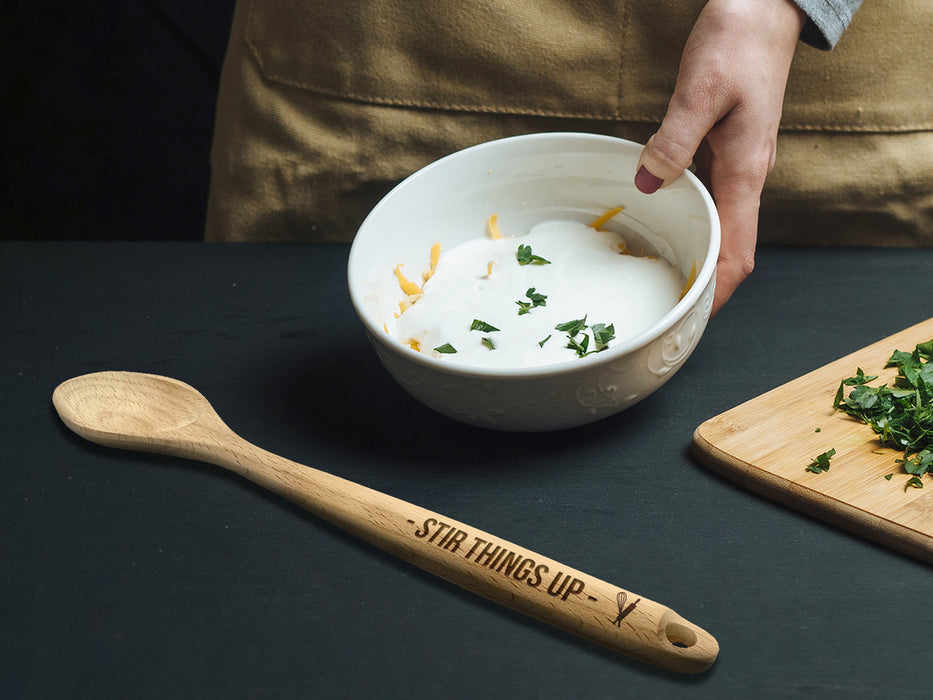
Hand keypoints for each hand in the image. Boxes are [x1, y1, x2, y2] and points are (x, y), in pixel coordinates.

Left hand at [634, 0, 805, 314]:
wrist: (764, 8)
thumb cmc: (739, 41)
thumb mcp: (700, 90)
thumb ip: (674, 140)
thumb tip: (647, 184)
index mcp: (746, 170)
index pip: (740, 251)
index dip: (719, 291)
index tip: (695, 318)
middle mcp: (746, 176)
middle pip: (732, 249)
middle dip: (706, 287)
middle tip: (669, 312)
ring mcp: (738, 166)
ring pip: (721, 227)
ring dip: (699, 257)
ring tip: (664, 283)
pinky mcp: (727, 152)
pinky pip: (711, 201)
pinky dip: (693, 223)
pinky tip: (667, 227)